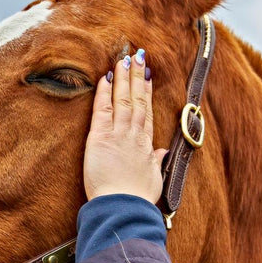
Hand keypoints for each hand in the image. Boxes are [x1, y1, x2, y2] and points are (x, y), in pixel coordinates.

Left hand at [83, 48, 167, 201]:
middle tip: (136, 55)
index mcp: (146, 145)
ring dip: (123, 77)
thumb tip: (161, 153)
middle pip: (137, 99)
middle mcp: (134, 134)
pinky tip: (105, 78)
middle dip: (137, 76)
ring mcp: (119, 134)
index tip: (146, 75)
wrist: (123, 207)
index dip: (146, 92)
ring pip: (123, 99)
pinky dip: (104, 93)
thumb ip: (156, 162)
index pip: (146, 112)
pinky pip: (103, 110)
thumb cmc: (137, 198)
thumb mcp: (153, 179)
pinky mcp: (101, 138)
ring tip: (123, 59)